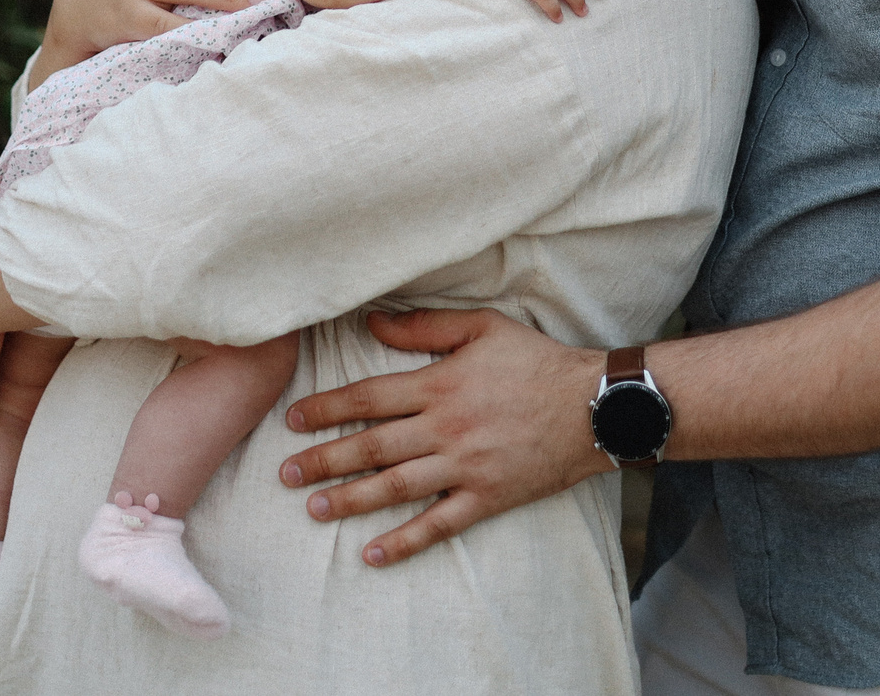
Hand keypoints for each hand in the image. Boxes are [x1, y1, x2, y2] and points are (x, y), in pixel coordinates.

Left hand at [277, 308, 608, 566]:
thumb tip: (371, 324)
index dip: (326, 409)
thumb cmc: (537, 361)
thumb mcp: (482, 327)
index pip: (368, 398)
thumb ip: (424, 327)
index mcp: (440, 385)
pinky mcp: (487, 497)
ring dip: (349, 500)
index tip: (292, 421)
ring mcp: (465, 467)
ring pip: (395, 488)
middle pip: (371, 447)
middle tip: (285, 475)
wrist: (594, 406)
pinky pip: (438, 525)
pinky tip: (372, 555)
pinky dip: (404, 542)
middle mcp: (446, 428)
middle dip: (323, 460)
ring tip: (314, 509)